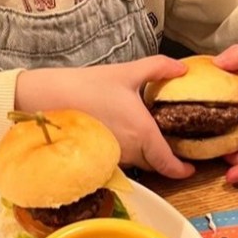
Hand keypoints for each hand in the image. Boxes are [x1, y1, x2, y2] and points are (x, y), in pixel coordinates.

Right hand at [15, 55, 195, 178]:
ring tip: (145, 135)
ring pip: (136, 163)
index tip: (189, 167)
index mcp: (142, 133)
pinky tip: (121, 136)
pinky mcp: (96, 158)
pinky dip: (125, 153)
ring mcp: (111, 158)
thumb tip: (183, 69)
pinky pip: (118, 161)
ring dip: (144, 154)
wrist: (47, 99)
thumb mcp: (126, 72)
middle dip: (164, 158)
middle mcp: (129, 152)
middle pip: (154, 164)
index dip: (182, 170)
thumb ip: (158, 68)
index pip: (168, 163)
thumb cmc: (87, 85)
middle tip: (170, 144)